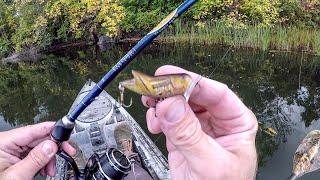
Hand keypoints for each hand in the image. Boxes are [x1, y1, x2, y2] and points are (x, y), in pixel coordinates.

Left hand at [0, 122, 75, 179]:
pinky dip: (42, 161)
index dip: (53, 130)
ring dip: (49, 158)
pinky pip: (34, 153)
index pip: (34, 129)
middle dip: (53, 149)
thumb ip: (35, 159)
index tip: (67, 132)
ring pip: (39, 147)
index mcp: (4, 142)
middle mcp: (8, 142)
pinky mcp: (15, 156)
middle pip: (39, 138)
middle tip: (68, 151)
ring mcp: (11, 149)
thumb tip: (51, 145)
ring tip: (50, 170)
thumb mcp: (17, 175)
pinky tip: (44, 169)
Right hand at [142, 65, 257, 179]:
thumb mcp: (209, 163)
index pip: (216, 93)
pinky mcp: (182, 136)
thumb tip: (171, 104)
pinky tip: (155, 123)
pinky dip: (158, 117)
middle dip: (173, 90)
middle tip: (154, 87)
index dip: (193, 81)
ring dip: (163, 102)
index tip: (171, 76)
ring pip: (179, 104)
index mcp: (237, 122)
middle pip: (194, 95)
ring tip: (151, 103)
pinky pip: (168, 118)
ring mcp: (198, 127)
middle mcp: (217, 121)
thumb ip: (189, 135)